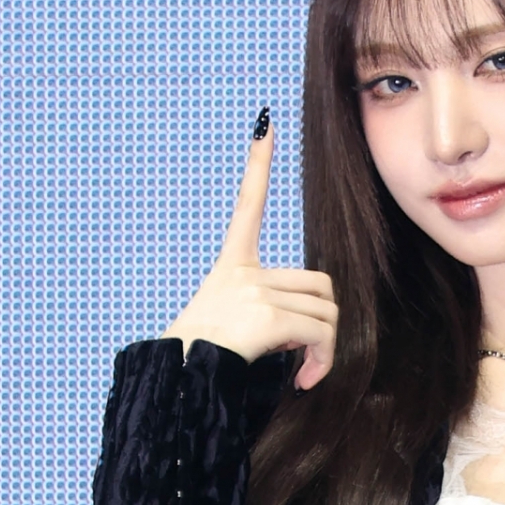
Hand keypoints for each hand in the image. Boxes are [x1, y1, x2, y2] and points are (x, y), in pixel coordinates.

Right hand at [162, 114, 337, 390]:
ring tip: (302, 372)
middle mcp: (244, 271)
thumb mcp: (232, 324)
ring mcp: (256, 291)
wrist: (179, 381)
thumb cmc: (201, 361)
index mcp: (231, 265)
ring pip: (325, 313)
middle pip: (319, 284)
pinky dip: (322, 361)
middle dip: (322, 322)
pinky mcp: (269, 317)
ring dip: (323, 349)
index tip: (264, 123)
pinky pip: (320, 334)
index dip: (258, 164)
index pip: (247, 204)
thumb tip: (308, 337)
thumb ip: (270, 313)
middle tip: (302, 353)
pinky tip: (304, 381)